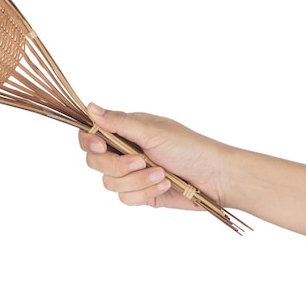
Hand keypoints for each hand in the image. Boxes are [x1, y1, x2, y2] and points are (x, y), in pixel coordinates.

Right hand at [79, 103, 232, 209]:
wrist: (215, 178)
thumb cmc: (190, 148)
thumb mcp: (152, 132)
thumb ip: (119, 122)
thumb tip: (90, 107)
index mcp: (127, 130)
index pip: (92, 134)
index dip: (90, 141)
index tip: (102, 145)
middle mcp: (126, 151)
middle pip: (96, 162)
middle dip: (118, 165)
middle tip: (141, 161)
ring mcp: (132, 174)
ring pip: (110, 183)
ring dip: (137, 181)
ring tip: (161, 174)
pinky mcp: (140, 193)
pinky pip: (125, 199)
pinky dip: (145, 193)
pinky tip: (164, 184)